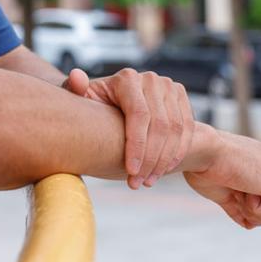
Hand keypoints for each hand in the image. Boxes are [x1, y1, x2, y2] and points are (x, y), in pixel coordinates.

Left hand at [63, 67, 194, 189]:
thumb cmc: (93, 107)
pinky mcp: (180, 95)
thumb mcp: (83, 101)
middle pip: (160, 125)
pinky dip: (177, 153)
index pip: (139, 115)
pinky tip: (163, 170)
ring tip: (148, 181)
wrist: (115, 101)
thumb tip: (77, 77)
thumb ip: (74, 90)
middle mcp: (150, 78)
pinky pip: (186, 128)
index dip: (138, 146)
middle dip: (150, 160)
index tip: (131, 172)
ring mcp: (168, 85)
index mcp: (127, 79)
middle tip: (137, 183)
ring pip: (175, 130)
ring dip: (163, 161)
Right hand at [183, 129, 260, 229]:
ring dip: (256, 212)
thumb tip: (249, 223)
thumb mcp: (225, 189)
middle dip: (257, 212)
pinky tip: (244, 189)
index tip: (232, 190)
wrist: (202, 150)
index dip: (251, 207)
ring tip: (239, 191)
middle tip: (236, 193)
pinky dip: (256, 211)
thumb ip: (240, 204)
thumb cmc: (205, 166)